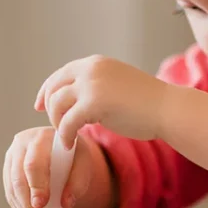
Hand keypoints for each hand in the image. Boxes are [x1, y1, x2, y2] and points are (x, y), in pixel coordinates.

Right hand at [3, 126, 112, 207]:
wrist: (62, 147)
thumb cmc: (74, 154)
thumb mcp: (83, 162)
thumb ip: (78, 180)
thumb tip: (66, 203)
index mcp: (41, 138)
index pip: (34, 163)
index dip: (36, 185)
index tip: (41, 204)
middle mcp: (21, 146)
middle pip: (19, 179)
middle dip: (28, 205)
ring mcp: (11, 159)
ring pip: (12, 191)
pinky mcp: (8, 173)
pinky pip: (11, 198)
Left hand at [35, 55, 169, 143]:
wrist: (168, 109)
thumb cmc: (147, 104)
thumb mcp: (117, 85)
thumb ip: (96, 87)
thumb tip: (75, 99)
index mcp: (95, 63)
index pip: (59, 75)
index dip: (46, 91)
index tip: (39, 106)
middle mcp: (90, 69)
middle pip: (54, 89)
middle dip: (50, 110)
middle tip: (58, 128)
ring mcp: (91, 84)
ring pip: (57, 105)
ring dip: (58, 123)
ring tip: (68, 136)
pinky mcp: (94, 103)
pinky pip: (67, 122)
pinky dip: (65, 135)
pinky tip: (70, 144)